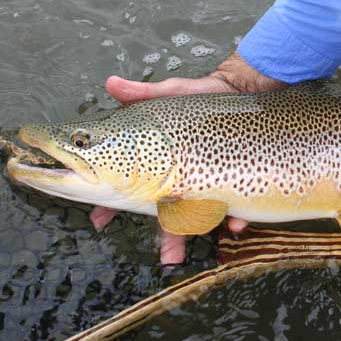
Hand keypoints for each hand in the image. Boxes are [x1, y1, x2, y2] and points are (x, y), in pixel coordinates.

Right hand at [95, 51, 285, 263]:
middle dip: (169, 236)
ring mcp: (209, 181)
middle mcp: (183, 176)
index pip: (132, 186)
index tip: (100, 218)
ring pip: (202, 216)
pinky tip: (236, 222)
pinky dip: (235, 217)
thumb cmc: (200, 94)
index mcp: (160, 161)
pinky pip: (236, 206)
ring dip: (200, 234)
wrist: (240, 89)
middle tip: (167, 258)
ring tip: (207, 251)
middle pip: (170, 211)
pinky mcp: (235, 181)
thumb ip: (141, 93)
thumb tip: (111, 82)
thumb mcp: (171, 92)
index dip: (113, 203)